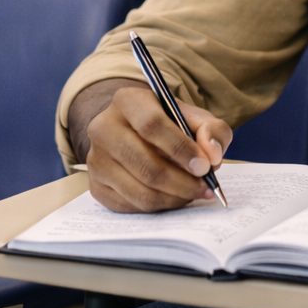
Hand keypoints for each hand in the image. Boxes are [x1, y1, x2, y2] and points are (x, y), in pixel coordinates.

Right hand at [80, 82, 233, 212]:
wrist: (136, 133)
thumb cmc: (169, 124)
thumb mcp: (195, 118)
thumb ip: (211, 130)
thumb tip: (212, 155)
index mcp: (127, 101)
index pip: (151, 125)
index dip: (180, 149)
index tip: (204, 166)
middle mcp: (103, 128)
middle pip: (145, 165)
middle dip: (181, 182)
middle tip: (205, 187)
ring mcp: (96, 159)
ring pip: (139, 191)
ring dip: (174, 198)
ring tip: (194, 192)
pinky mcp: (96, 185)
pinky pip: (131, 205)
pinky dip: (159, 206)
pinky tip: (174, 197)